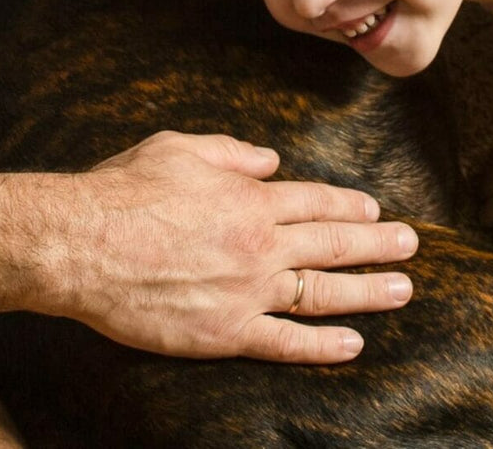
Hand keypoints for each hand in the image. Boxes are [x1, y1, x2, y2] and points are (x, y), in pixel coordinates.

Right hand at [59, 131, 417, 362]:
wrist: (81, 245)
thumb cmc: (123, 191)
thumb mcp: (179, 148)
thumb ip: (232, 153)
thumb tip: (270, 160)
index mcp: (250, 200)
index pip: (315, 201)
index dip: (349, 205)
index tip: (374, 208)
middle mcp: (260, 245)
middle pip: (332, 244)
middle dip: (376, 243)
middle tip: (410, 245)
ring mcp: (246, 292)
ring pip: (322, 293)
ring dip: (367, 291)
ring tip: (401, 289)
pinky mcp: (225, 333)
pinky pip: (285, 342)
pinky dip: (322, 345)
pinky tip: (352, 344)